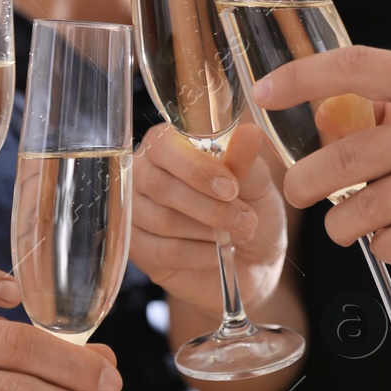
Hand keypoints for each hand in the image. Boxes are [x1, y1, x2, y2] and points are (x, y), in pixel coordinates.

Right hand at [130, 122, 285, 314]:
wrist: (253, 256)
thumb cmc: (248, 206)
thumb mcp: (255, 180)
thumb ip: (245, 160)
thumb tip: (249, 134)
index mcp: (166, 144)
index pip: (163, 146)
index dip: (196, 168)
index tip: (231, 188)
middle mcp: (142, 174)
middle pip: (160, 186)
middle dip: (210, 207)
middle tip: (246, 219)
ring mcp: (135, 213)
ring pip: (163, 221)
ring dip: (209, 231)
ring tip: (239, 234)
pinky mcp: (138, 249)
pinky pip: (164, 251)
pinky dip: (200, 254)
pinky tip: (219, 252)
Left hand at [252, 46, 390, 287]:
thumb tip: (321, 115)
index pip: (356, 67)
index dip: (301, 78)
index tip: (263, 93)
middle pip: (342, 156)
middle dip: (304, 182)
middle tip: (298, 192)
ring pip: (356, 210)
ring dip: (343, 226)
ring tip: (356, 224)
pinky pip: (386, 246)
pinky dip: (385, 249)